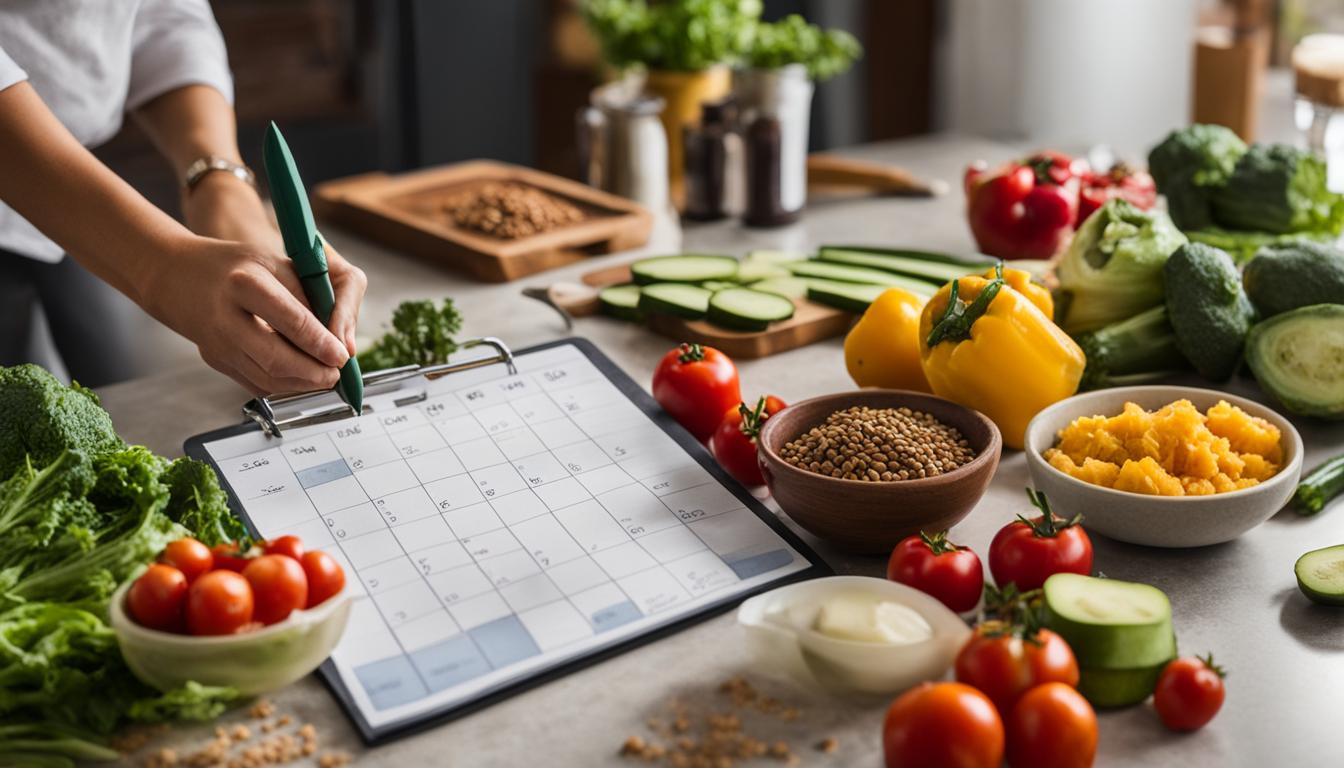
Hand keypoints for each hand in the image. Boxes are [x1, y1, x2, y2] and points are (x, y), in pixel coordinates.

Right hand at [164, 174, 366, 391]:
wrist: (176, 275)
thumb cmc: (233, 264)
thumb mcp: (273, 262)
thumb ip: (307, 295)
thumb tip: (335, 336)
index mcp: (244, 284)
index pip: (293, 321)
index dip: (322, 343)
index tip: (342, 356)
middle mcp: (225, 318)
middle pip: (276, 359)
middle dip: (314, 373)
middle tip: (337, 373)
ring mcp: (216, 344)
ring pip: (266, 378)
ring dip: (301, 384)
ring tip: (324, 378)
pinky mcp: (214, 360)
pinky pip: (254, 383)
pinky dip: (282, 385)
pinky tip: (301, 379)